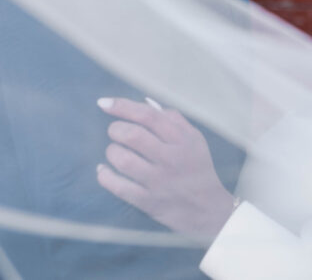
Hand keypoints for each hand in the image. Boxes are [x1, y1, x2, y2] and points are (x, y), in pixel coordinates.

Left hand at [96, 97, 234, 239]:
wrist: (208, 209)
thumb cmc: (197, 167)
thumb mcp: (194, 138)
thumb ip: (173, 118)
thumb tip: (144, 103)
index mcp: (181, 140)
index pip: (148, 116)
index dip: (122, 106)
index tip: (104, 104)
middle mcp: (170, 159)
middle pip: (132, 135)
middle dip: (116, 129)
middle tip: (116, 132)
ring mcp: (158, 182)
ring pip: (123, 160)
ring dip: (112, 151)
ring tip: (115, 151)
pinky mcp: (148, 202)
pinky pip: (118, 187)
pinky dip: (105, 176)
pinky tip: (103, 171)